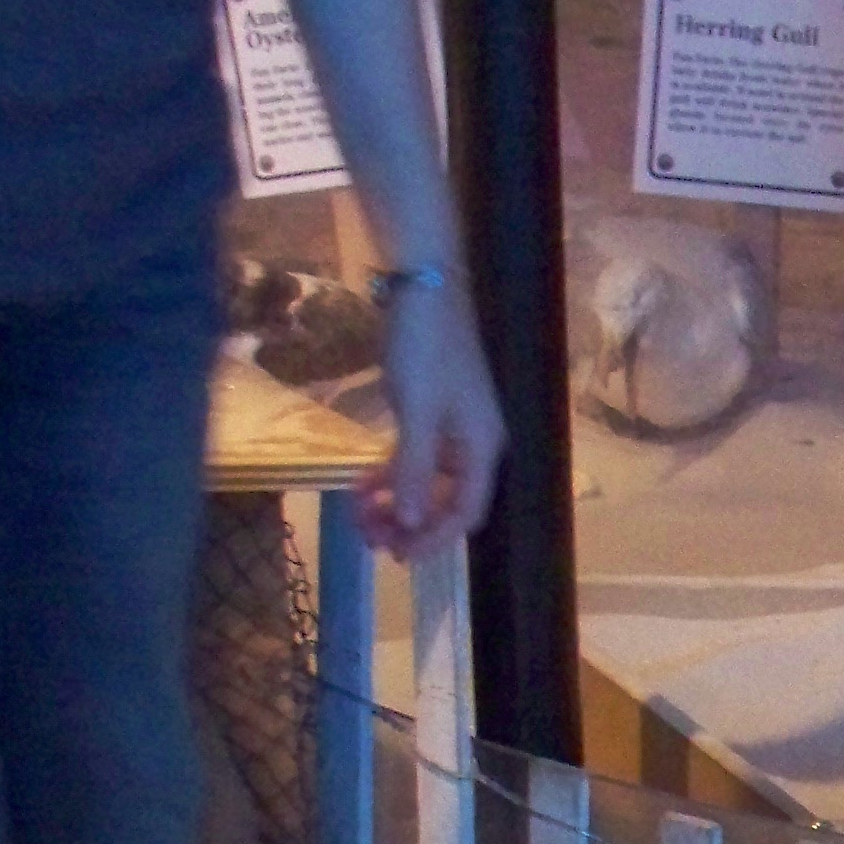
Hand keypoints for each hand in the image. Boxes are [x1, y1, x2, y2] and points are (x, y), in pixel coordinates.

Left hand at [357, 279, 506, 560]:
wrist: (423, 287)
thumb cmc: (426, 349)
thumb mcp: (418, 412)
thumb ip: (415, 470)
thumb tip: (411, 522)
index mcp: (482, 448)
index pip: (464, 511)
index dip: (433, 538)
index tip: (398, 556)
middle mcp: (474, 445)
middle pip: (447, 502)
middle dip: (411, 525)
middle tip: (371, 540)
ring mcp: (453, 430)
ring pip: (427, 483)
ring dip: (397, 503)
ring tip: (360, 515)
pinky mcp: (432, 413)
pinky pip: (414, 458)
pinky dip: (391, 474)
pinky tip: (363, 485)